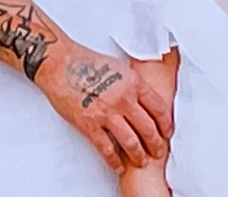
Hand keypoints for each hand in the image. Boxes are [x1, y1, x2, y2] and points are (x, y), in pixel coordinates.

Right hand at [35, 45, 171, 173]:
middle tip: (159, 151)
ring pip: (131, 142)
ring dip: (139, 156)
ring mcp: (106, 113)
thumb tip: (143, 96)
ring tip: (142, 162)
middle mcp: (123, 98)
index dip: (166, 124)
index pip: (159, 108)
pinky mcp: (89, 125)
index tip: (168, 132)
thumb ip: (132, 82)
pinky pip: (106, 149)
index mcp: (133, 82)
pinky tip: (118, 165)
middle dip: (157, 144)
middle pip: (148, 128)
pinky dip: (115, 161)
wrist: (59, 63)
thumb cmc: (85, 61)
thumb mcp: (118, 66)